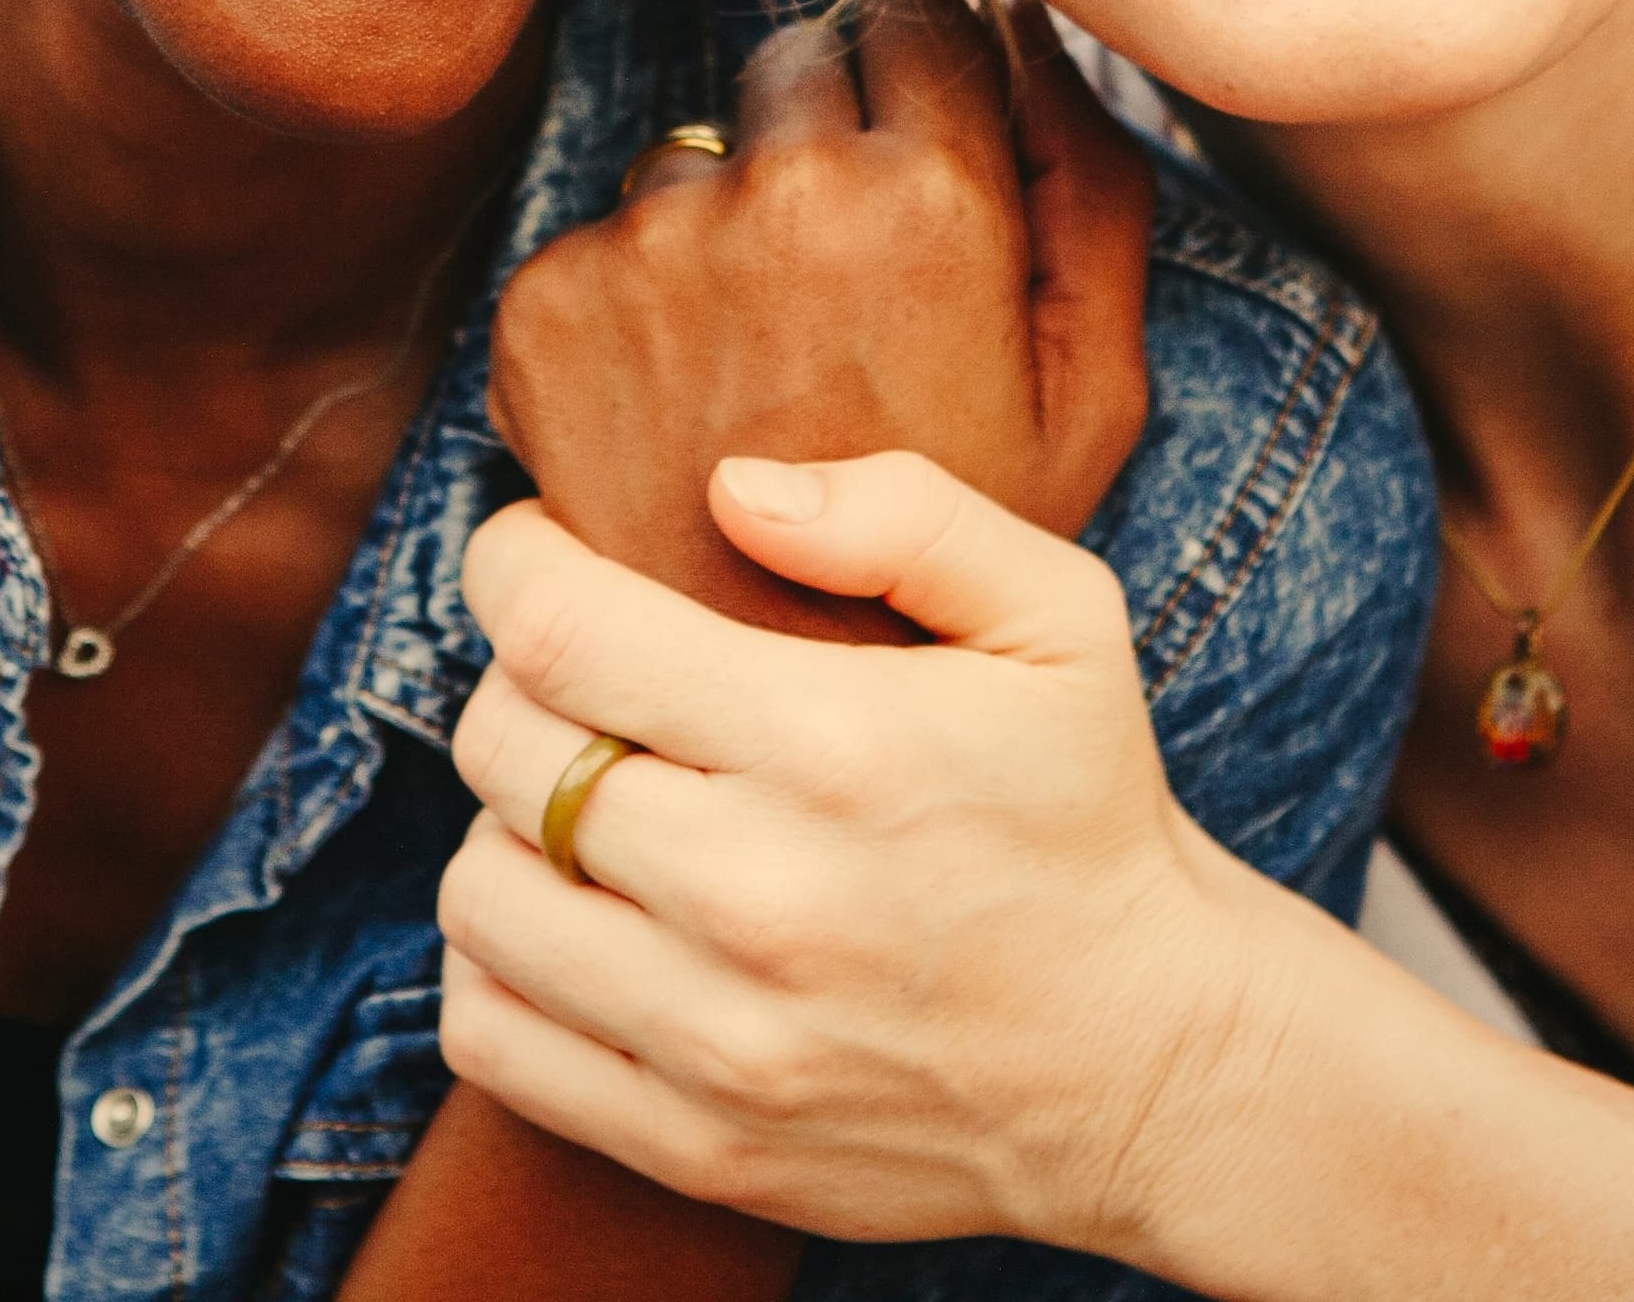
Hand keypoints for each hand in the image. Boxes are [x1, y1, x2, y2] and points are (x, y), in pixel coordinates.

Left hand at [434, 454, 1311, 1257]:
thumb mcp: (1060, 619)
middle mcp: (762, 899)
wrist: (1154, 1064)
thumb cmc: (1086, 815)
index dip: (512, 568)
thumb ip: (907, 515)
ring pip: (479, 894)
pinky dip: (498, 967)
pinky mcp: (698, 1144)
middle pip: (502, 750)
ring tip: (583, 800)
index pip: (563, 635)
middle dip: (515, 679)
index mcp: (838, 747)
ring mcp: (722, 1040)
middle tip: (580, 672)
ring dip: (507, 824)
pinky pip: (492, 1037)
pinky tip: (575, 920)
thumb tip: (731, 489)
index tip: (537, 552)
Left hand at [488, 0, 1149, 636]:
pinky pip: (596, 245)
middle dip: (821, 142)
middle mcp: (781, 195)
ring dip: (718, 229)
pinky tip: (677, 420)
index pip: (913, 9)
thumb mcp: (1090, 392)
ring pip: (687, 158)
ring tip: (759, 381)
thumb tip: (1032, 22)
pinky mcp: (545, 307)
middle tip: (842, 299)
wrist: (782, 715)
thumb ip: (1091, 186)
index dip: (925, 79)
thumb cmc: (960, 563)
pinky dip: (628, 310)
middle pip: (793, 62)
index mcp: (932, 197)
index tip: (922, 157)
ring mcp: (649, 247)